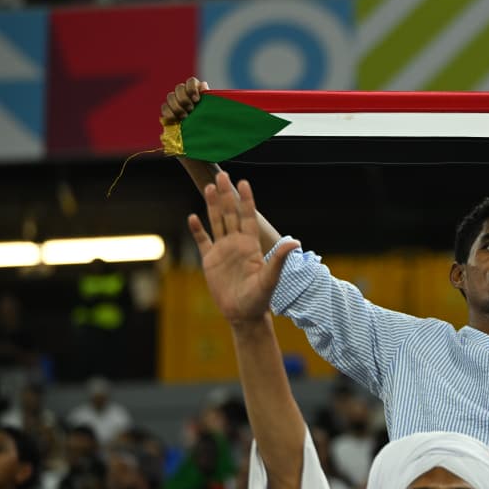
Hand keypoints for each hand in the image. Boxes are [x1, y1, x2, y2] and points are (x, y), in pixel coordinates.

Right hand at [161, 76, 208, 122]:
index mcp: (197, 89)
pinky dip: (168, 113)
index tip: (196, 100)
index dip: (192, 89)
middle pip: (179, 88)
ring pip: (170, 96)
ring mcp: (176, 100)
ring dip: (176, 107)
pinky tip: (175, 119)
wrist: (204, 131)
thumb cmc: (211, 117)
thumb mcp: (212, 107)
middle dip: (184, 99)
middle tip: (191, 109)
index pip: (191, 81)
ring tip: (185, 117)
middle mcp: (185, 92)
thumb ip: (209, 96)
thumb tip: (204, 85)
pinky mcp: (169, 110)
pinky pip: (164, 107)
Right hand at [188, 171, 298, 324]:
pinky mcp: (210, 260)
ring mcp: (223, 250)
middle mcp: (237, 243)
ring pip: (216, 222)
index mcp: (251, 245)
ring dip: (212, 205)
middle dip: (226, 195)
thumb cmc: (259, 299)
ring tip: (209, 186)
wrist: (242, 314)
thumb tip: (295, 243)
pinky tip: (192, 217)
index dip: (247, 200)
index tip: (244, 182)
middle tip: (222, 175)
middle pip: (230, 214)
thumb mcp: (270, 279)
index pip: (249, 217)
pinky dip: (197, 230)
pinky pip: (203, 241)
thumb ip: (279, 260)